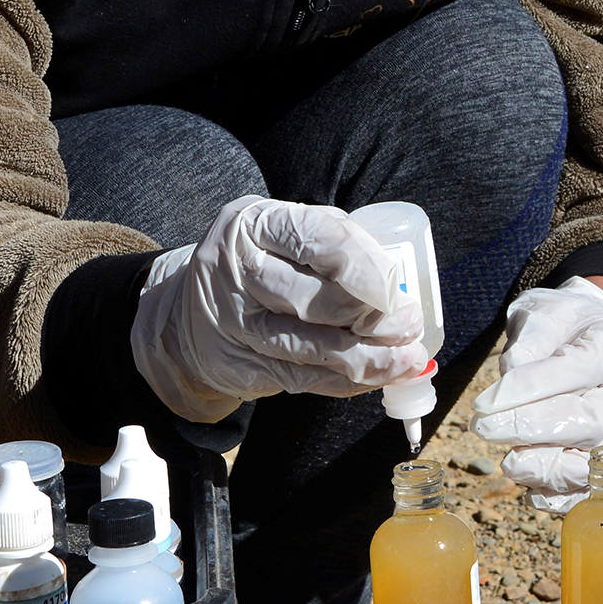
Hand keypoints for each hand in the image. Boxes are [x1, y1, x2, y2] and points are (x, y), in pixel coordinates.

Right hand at [129, 195, 428, 422]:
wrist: (192, 306)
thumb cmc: (263, 260)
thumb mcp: (291, 233)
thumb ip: (340, 247)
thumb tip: (398, 287)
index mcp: (254, 223)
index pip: (319, 240)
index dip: (366, 268)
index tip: (398, 289)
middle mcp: (236, 269)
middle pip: (316, 299)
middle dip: (373, 318)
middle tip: (410, 323)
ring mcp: (233, 321)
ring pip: (311, 347)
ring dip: (369, 358)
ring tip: (408, 359)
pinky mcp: (237, 362)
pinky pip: (301, 378)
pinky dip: (346, 380)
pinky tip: (379, 376)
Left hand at [470, 276, 602, 512]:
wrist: (594, 336)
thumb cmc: (564, 324)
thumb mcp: (547, 310)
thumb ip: (532, 337)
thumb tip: (510, 377)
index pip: (576, 372)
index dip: (528, 389)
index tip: (484, 401)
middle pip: (587, 423)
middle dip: (530, 430)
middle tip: (483, 428)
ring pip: (590, 464)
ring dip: (543, 469)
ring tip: (509, 461)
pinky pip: (587, 491)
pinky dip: (559, 498)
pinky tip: (529, 489)